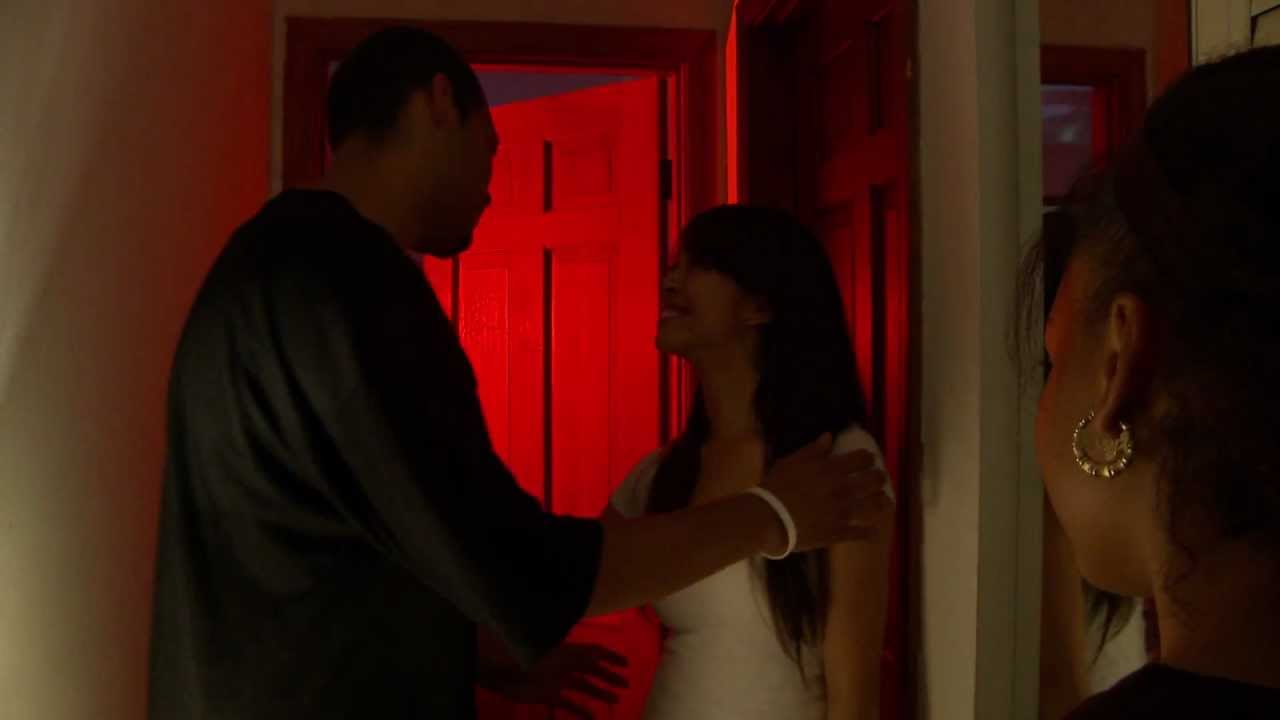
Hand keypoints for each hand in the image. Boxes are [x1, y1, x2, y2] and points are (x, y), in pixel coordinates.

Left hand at [492, 642, 628, 717]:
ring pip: (584, 687)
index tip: (626, 664)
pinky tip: (592, 718)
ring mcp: (558, 681)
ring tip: (615, 700)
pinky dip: (581, 711)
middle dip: (609, 676)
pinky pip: (569, 704)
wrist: (499, 671)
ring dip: (600, 692)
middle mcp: (565, 665)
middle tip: (625, 684)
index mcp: (567, 651)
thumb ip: (575, 655)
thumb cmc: (524, 657)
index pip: (593, 652)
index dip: (610, 657)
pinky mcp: (548, 696)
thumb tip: (599, 652)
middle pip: (591, 670)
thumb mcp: (551, 654)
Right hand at [760, 435, 891, 553]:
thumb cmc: (776, 487)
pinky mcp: (839, 532)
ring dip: (882, 502)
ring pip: (875, 506)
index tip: (869, 459)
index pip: (862, 459)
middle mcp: (843, 490)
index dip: (868, 458)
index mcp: (832, 470)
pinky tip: (873, 531)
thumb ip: (813, 450)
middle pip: (874, 481)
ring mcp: (843, 512)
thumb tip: (828, 436)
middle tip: (879, 478)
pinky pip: (862, 533)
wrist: (769, 518)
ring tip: (885, 501)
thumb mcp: (792, 462)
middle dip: (880, 477)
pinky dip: (870, 532)